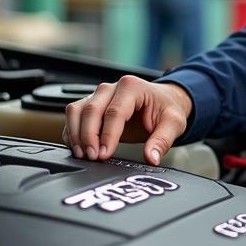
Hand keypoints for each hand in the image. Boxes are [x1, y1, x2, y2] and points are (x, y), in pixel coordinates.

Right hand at [63, 76, 193, 164]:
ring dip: (76, 133)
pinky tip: (77, 148)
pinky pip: (73, 116)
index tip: (105, 154)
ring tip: (82, 154)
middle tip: (93, 157)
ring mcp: (98, 95)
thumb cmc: (166, 108)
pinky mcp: (90, 105)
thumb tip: (151, 158)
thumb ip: (162, 141)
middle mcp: (111, 88)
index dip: (108, 135)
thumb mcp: (173, 123)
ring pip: (77, 110)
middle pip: (91, 110)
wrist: (162, 101)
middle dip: (88, 136)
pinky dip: (71, 132)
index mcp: (131, 87)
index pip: (115, 112)